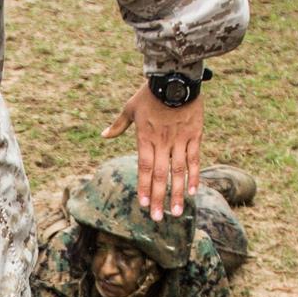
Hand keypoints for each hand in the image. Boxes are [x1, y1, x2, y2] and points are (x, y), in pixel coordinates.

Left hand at [101, 82, 202, 221]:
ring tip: (176, 211)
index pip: (144, 167)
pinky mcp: (194, 135)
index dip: (144, 186)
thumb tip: (103, 135)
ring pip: (179, 171)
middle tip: (157, 217)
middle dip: (158, 197)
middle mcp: (162, 142)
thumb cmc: (149, 94)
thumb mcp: (130, 108)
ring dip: (177, 192)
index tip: (143, 204)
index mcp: (145, 138)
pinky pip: (194, 159)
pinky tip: (193, 191)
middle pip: (160, 175)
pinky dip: (194, 176)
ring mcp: (179, 140)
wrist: (174, 78)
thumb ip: (118, 125)